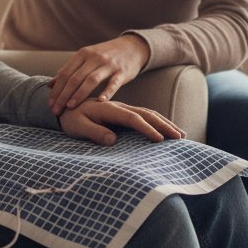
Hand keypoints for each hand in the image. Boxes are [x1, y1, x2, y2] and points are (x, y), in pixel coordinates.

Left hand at [48, 35, 149, 114]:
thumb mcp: (86, 58)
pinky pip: (113, 83)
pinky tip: (100, 101)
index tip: (50, 104)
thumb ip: (69, 70)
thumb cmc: (105, 56)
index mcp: (83, 54)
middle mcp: (94, 58)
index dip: (56, 89)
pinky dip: (107, 92)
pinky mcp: (122, 71)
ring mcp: (109, 64)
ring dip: (79, 94)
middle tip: (56, 110)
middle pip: (75, 78)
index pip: (65, 73)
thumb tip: (50, 85)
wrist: (132, 47)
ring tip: (70, 107)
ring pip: (91, 80)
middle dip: (63, 95)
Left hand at [58, 99, 184, 145]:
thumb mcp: (78, 127)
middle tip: (180, 137)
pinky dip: (158, 122)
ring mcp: (123, 109)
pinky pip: (145, 116)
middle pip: (147, 113)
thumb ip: (94, 132)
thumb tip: (113, 141)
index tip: (159, 140)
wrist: (67, 106)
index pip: (133, 118)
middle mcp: (119, 107)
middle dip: (164, 125)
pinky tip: (167, 130)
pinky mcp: (124, 114)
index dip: (147, 129)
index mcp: (109, 109)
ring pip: (149, 114)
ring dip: (165, 123)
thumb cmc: (71, 119)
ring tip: (181, 134)